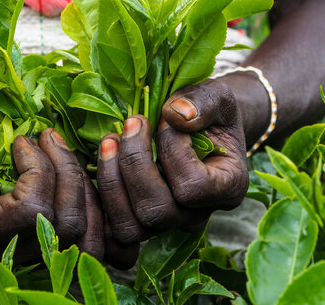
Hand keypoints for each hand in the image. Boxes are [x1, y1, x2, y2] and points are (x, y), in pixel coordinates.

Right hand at [0, 124, 103, 261]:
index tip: (23, 141)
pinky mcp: (43, 237)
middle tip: (48, 136)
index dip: (38, 171)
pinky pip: (87, 232)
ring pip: (84, 232)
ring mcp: (28, 247)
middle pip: (65, 224)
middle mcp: (4, 251)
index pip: (30, 212)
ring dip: (83, 185)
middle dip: (67, 173)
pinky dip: (91, 199)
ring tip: (61, 148)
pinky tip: (74, 166)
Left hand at [97, 79, 248, 267]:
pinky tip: (97, 160)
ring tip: (109, 140)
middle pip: (156, 211)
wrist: (199, 127)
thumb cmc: (209, 112)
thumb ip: (203, 102)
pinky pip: (110, 229)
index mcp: (227, 188)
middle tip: (129, 123)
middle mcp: (196, 214)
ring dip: (111, 181)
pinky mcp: (138, 221)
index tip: (166, 119)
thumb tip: (175, 115)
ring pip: (130, 227)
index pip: (192, 186)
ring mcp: (165, 222)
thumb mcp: (217, 96)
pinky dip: (97, 198)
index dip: (171, 150)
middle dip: (134, 164)